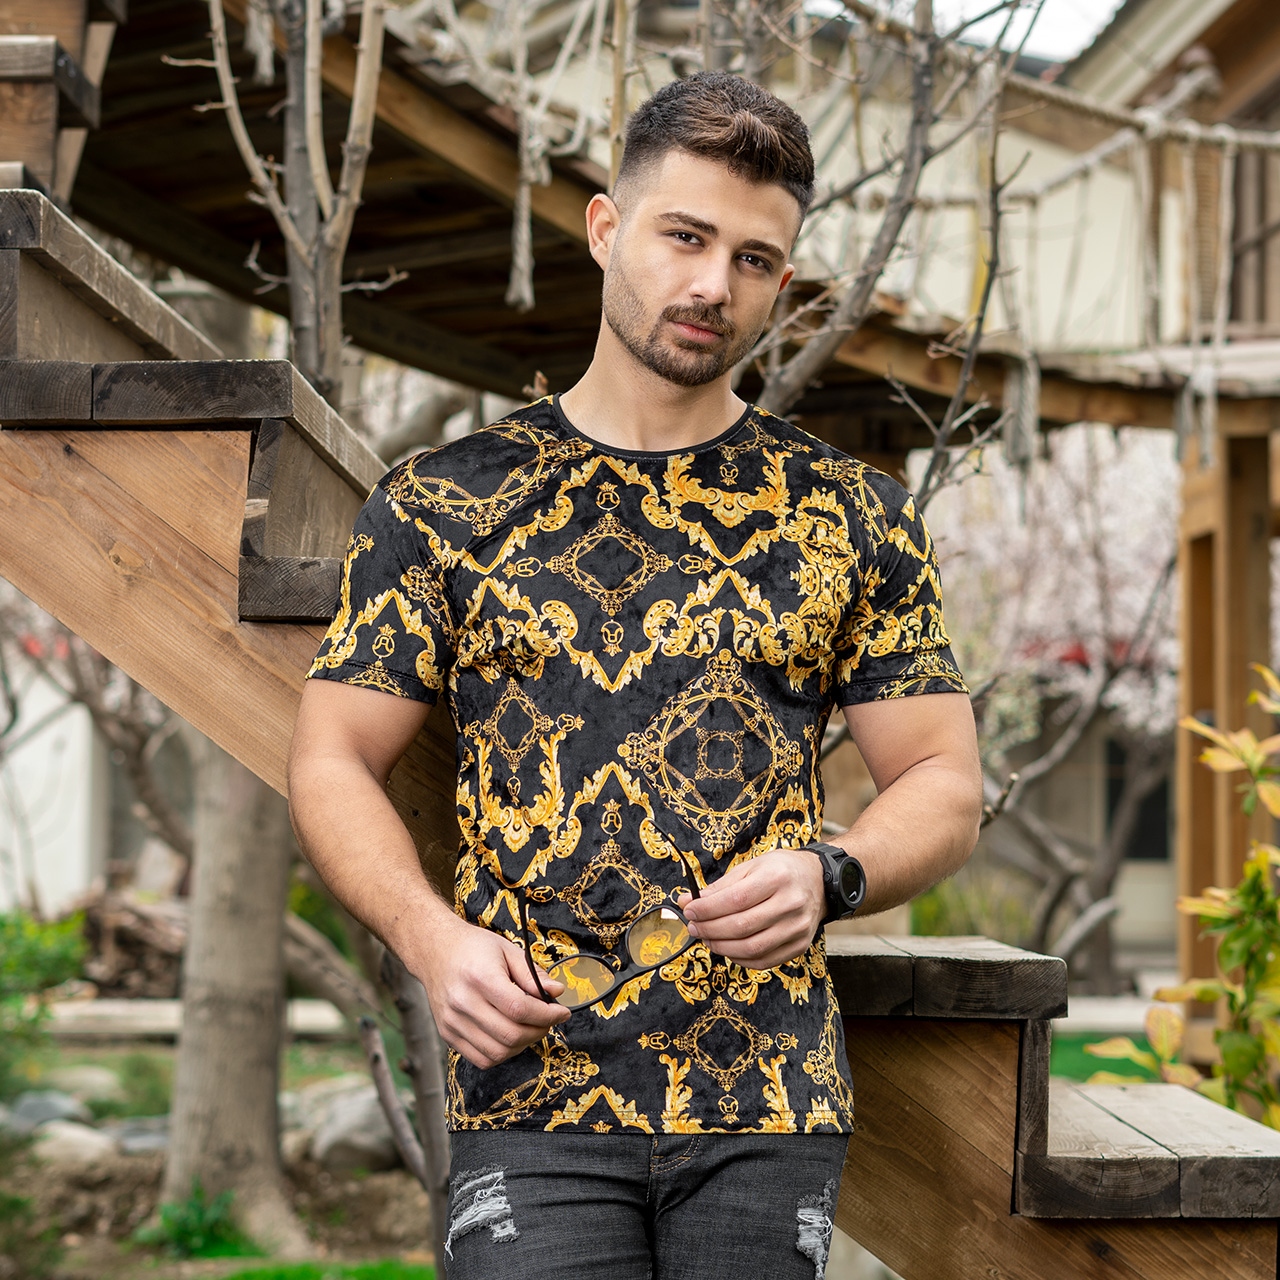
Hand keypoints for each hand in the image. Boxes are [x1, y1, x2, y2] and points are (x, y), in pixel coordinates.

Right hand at [411, 915, 570, 1068]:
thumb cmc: (473, 948)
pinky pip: (481, 1059)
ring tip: (531, 1028)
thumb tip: (557, 992)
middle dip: (539, 1031)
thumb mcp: (507, 950)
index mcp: (480, 977)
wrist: (435, 950)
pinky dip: (503, 1053)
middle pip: (511, 1034)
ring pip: (498, 1052)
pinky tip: (511, 1036)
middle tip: (549, 1020)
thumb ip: (532, 974)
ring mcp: (453, 1022)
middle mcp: (463, 1002)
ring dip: (523, 1045)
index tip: (561, 1011)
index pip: (520, 1009)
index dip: (547, 1015)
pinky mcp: (448, 1034)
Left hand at [676, 848, 824, 969]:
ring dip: (721, 947)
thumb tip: (688, 902)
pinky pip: (764, 960)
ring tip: (707, 938)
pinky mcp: (799, 945)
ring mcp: (798, 927)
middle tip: (694, 927)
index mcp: (777, 877)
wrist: (818, 881)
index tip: (690, 911)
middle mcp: (791, 903)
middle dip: (709, 929)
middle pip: (741, 926)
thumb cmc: (781, 871)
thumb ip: (720, 887)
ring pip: (752, 947)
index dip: (707, 909)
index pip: (736, 900)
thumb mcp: (751, 867)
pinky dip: (740, 958)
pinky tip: (728, 948)